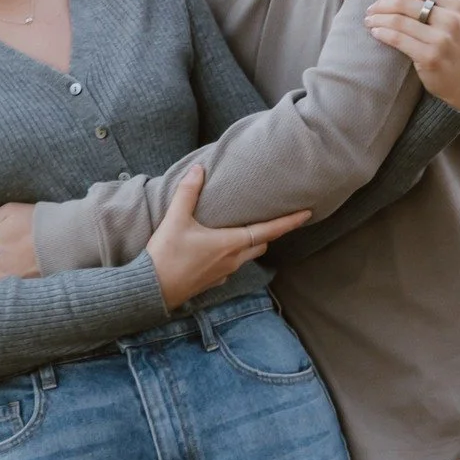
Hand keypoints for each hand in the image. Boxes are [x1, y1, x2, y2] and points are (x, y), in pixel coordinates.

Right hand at [145, 165, 311, 311]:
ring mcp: (224, 274)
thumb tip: (198, 169)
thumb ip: (188, 193)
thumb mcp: (175, 219)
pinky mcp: (212, 282)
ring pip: (247, 256)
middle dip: (270, 232)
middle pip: (261, 244)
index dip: (289, 222)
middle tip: (275, 218)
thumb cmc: (166, 255)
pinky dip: (234, 255)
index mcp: (230, 243)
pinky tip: (220, 247)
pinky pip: (231, 266)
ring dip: (252, 243)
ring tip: (247, 229)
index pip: (268, 231)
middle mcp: (233, 260)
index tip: (307, 214)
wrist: (151, 290)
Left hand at [364, 0, 459, 112]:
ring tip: (369, 20)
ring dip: (378, 18)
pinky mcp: (430, 57)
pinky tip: (375, 33)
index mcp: (458, 6)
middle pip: (404, 2)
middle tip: (370, 9)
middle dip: (382, 4)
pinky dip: (382, 33)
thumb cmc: (459, 48)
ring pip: (398, 20)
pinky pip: (398, 39)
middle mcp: (452, 20)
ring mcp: (442, 39)